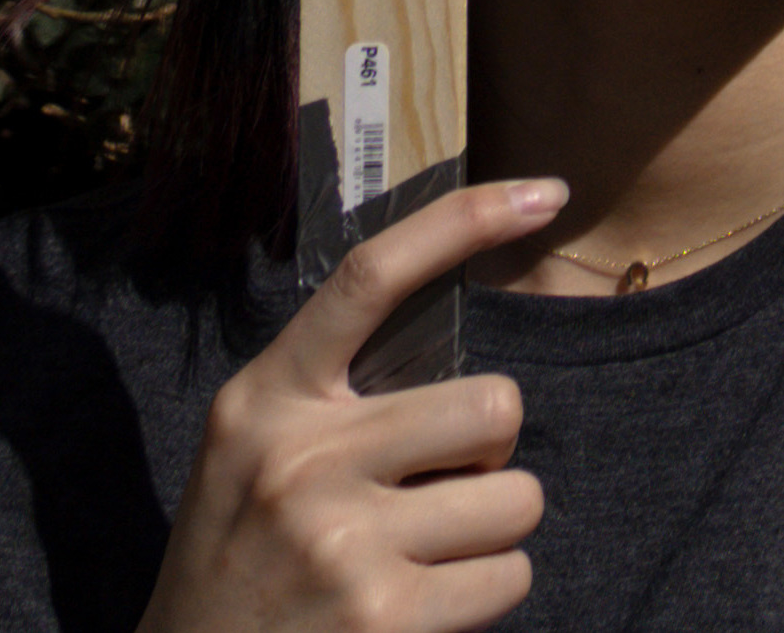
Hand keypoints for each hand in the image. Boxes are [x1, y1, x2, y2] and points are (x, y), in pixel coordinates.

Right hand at [133, 180, 560, 632]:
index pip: (369, 279)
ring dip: (490, 532)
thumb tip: (462, 361)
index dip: (462, 222)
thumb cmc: (238, 557)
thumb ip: (335, 399)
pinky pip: (511, 577)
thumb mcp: (252, 453)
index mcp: (265, 402)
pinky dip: (485, 594)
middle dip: (488, 455)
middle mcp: (300, 462)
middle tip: (435, 491)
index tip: (544, 193)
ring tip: (421, 556)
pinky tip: (423, 607)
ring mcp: (343, 543)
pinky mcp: (383, 617)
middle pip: (493, 405)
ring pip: (518, 498)